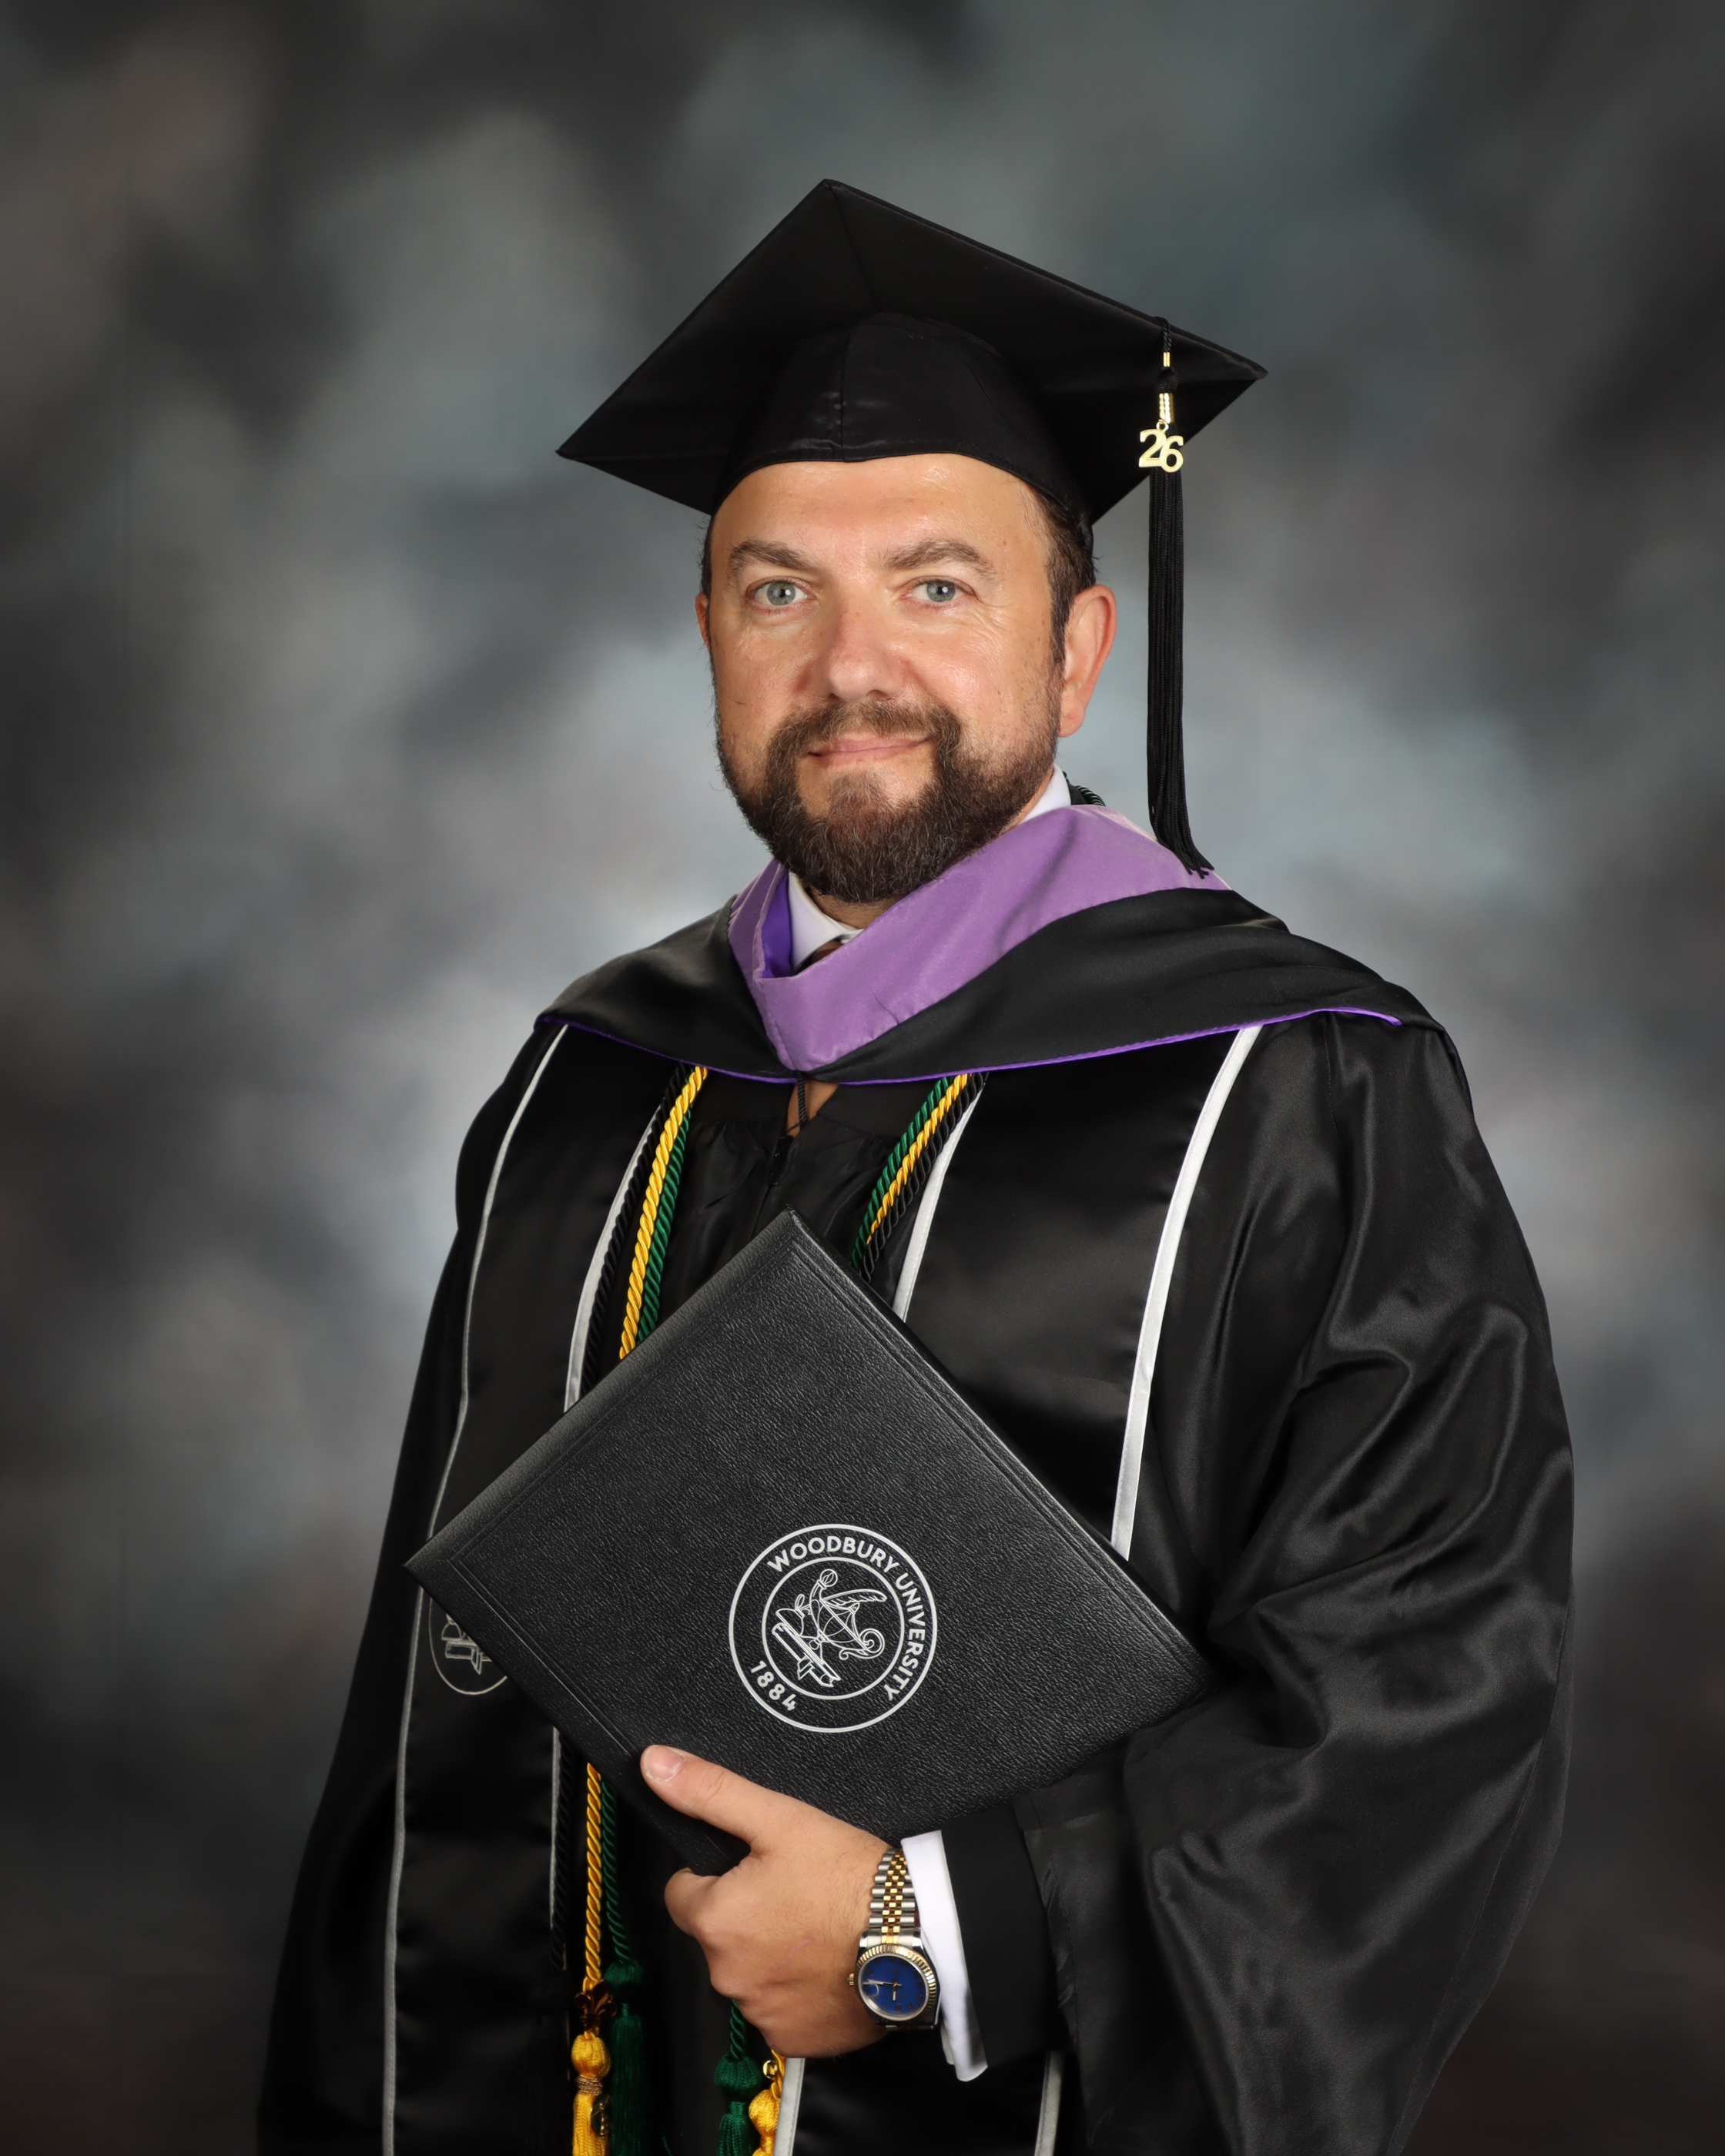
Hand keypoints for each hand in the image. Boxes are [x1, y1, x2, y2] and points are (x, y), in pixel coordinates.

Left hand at [642, 1745, 887, 2056]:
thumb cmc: (849, 1878)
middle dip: (745, 1915)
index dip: (715, 1875)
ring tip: (816, 1927)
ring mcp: (760, 2013)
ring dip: (770, 1955)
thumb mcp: (778, 1818)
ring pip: (748, 1973)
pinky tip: (827, 1964)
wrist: (915, 1936)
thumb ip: (710, 1791)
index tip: (753, 1869)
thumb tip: (654, 1764)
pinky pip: (779, 2010)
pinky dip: (797, 1991)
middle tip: (794, 1893)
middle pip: (718, 1935)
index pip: (682, 1892)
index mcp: (714, 1920)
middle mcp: (727, 1975)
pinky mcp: (793, 2039)